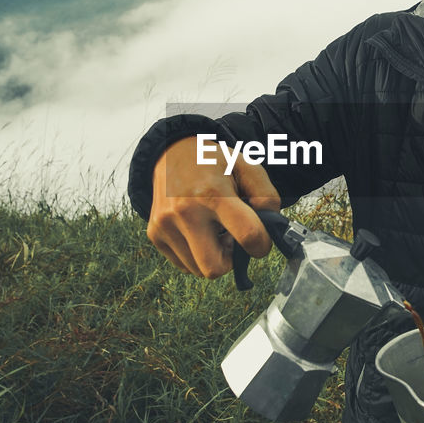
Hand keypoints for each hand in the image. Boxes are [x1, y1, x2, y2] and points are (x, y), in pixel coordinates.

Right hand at [146, 136, 281, 277]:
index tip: (260, 241)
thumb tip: (269, 230)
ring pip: (198, 270)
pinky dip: (196, 256)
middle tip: (232, 238)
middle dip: (230, 261)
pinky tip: (199, 232)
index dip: (261, 246)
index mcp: (214, 193)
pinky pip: (183, 266)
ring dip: (212, 257)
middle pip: (214, 269)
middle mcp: (185, 210)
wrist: (172, 152)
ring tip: (214, 230)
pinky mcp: (154, 233)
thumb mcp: (248, 167)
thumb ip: (267, 198)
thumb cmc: (215, 163)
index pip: (247, 234)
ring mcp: (165, 224)